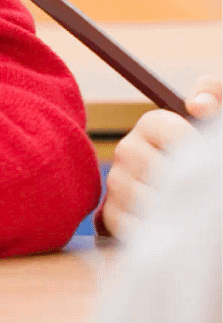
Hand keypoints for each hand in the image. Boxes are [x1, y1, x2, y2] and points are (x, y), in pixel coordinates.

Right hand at [101, 74, 220, 239]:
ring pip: (138, 195)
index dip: (191, 145)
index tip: (206, 159)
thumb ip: (213, 93)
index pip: (163, 127)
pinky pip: (123, 223)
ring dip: (168, 209)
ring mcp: (117, 182)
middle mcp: (127, 150)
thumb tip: (197, 105)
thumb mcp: (216, 122)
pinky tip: (169, 229)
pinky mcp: (110, 214)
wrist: (196, 199)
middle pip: (150, 165)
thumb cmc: (207, 157)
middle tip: (201, 193)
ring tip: (189, 214)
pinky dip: (148, 230)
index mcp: (152, 124)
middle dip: (181, 183)